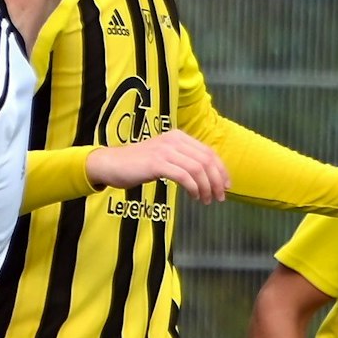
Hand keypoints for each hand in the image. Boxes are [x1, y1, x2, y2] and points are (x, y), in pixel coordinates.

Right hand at [84, 129, 229, 204]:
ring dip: (206, 187)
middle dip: (217, 181)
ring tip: (206, 200)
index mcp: (179, 137)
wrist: (111, 164)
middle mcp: (174, 140)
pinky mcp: (156, 163)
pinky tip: (194, 197)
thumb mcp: (166, 157)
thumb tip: (210, 176)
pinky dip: (194, 188)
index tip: (227, 186)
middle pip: (207, 161)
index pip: (209, 153)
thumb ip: (185, 161)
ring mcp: (165, 150)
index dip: (222, 170)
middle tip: (219, 197)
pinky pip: (184, 176)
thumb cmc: (140, 165)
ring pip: (198, 169)